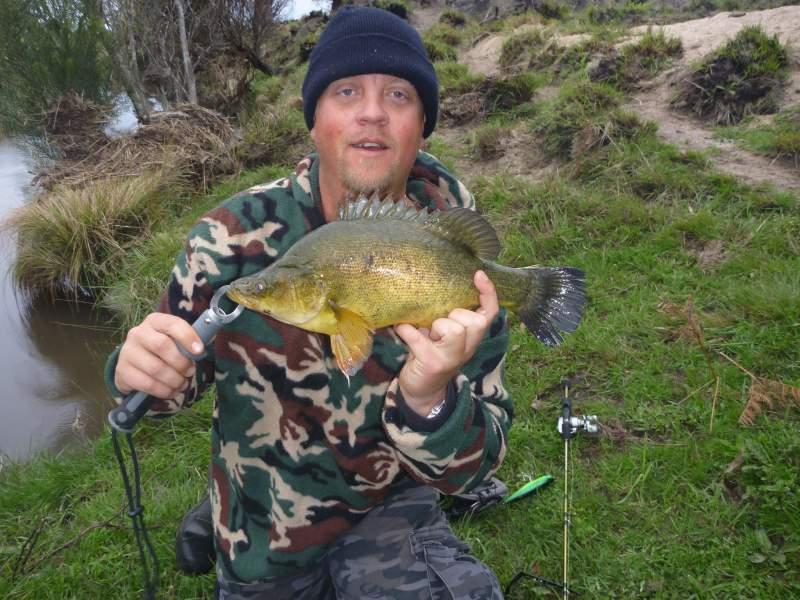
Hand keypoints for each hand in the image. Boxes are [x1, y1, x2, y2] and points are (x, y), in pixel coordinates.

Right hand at [114, 312, 202, 398]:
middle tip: (190, 372)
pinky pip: (147, 384)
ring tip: (182, 383)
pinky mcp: (123, 371)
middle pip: (162, 346)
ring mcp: (127, 352)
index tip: (199, 351)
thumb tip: (200, 350)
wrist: (134, 365)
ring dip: (174, 380)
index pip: (172, 324)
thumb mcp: (174, 341)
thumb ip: (187, 343)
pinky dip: (164, 390)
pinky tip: (171, 391)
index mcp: (154, 321)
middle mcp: (138, 333)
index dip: (187, 337)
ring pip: (155, 368)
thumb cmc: (162, 351)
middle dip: (181, 362)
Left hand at [394, 271, 498, 416]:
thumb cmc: (432, 354)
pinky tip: (401, 328)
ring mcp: (451, 358)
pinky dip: (407, 331)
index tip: (478, 274)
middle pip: (475, 321)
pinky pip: (419, 339)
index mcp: (472, 338)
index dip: (488, 294)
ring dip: (437, 326)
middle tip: (438, 324)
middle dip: (455, 316)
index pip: (490, 313)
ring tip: (426, 331)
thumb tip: (429, 286)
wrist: (422, 392)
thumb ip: (446, 317)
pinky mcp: (432, 364)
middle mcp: (467, 348)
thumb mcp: (444, 336)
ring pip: (454, 330)